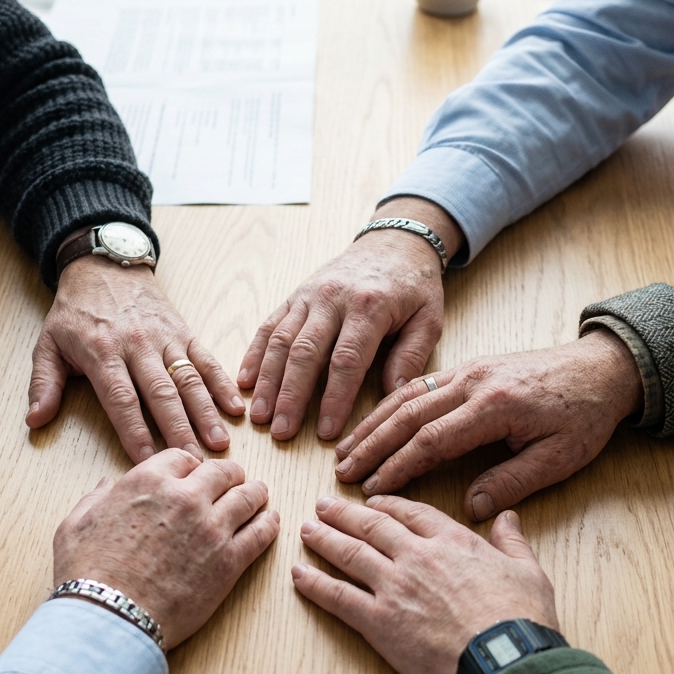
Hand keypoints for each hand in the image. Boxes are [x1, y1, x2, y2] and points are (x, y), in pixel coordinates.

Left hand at [27, 252, 245, 462]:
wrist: (105, 265)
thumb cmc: (76, 312)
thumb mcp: (48, 344)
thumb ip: (43, 383)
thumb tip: (35, 420)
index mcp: (103, 352)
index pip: (121, 399)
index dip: (135, 432)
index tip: (146, 462)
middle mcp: (138, 345)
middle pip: (161, 394)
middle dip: (178, 430)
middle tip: (192, 463)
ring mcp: (165, 338)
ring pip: (188, 379)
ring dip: (205, 413)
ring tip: (218, 443)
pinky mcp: (184, 331)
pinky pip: (206, 359)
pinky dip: (222, 383)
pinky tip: (234, 408)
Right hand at [53, 448, 279, 647]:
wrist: (109, 617)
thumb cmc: (87, 574)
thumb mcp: (75, 523)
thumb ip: (97, 497)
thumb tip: (109, 484)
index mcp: (148, 480)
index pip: (183, 456)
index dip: (192, 464)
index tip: (197, 473)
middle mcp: (185, 497)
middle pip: (223, 471)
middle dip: (230, 474)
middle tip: (234, 481)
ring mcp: (211, 528)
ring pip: (249, 496)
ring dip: (255, 493)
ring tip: (259, 496)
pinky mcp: (229, 561)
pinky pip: (261, 533)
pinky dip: (268, 523)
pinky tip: (270, 521)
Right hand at [237, 198, 461, 442]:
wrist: (394, 241)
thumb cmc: (414, 287)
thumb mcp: (428, 320)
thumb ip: (411, 358)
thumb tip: (391, 399)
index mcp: (370, 306)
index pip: (347, 360)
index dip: (335, 398)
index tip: (327, 432)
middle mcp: (333, 298)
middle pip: (305, 353)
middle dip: (291, 396)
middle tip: (281, 432)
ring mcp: (309, 295)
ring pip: (281, 340)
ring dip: (267, 381)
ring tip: (259, 416)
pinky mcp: (295, 295)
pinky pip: (269, 325)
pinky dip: (254, 354)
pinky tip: (245, 381)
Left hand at [292, 496, 556, 673]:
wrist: (505, 661)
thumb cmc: (522, 621)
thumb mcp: (528, 572)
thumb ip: (512, 541)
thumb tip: (508, 516)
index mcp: (453, 542)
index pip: (411, 513)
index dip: (387, 506)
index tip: (371, 503)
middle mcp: (417, 556)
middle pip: (372, 527)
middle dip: (344, 514)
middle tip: (323, 505)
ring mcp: (394, 587)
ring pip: (349, 554)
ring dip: (324, 540)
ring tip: (306, 530)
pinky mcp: (378, 621)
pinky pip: (337, 597)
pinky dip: (314, 584)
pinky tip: (298, 575)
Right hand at [334, 329, 643, 518]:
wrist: (603, 367)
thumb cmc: (585, 415)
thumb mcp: (560, 458)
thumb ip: (513, 482)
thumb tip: (470, 508)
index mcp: (495, 406)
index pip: (432, 439)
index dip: (399, 466)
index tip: (374, 489)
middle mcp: (473, 382)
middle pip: (408, 415)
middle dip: (372, 445)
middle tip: (343, 471)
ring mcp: (467, 371)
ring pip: (408, 397)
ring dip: (374, 424)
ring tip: (346, 449)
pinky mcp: (467, 368)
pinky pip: (419, 385)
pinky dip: (390, 404)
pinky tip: (374, 422)